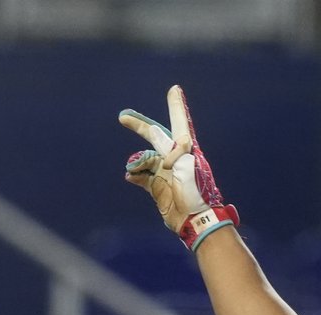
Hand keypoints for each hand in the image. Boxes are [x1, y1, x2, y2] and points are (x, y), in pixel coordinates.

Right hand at [119, 85, 237, 249]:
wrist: (196, 219)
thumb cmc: (196, 190)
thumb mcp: (185, 163)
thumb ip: (168, 149)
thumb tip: (147, 153)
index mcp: (186, 149)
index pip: (180, 121)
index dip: (176, 106)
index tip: (175, 90)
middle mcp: (175, 158)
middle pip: (154, 136)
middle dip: (140, 126)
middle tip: (123, 117)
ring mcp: (165, 172)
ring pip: (144, 158)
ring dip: (137, 162)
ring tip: (135, 169)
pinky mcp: (158, 187)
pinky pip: (141, 176)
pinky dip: (134, 175)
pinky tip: (131, 176)